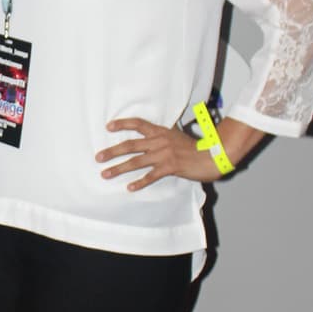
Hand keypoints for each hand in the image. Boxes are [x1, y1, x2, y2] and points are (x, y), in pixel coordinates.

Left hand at [97, 115, 261, 190]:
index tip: (108, 126)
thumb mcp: (178, 137)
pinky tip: (129, 188)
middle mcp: (160, 141)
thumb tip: (153, 139)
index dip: (123, 124)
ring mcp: (164, 154)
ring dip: (119, 168)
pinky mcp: (170, 167)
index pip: (139, 124)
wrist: (214, 155)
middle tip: (98, 157)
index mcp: (162, 132)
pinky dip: (139, 182)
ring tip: (105, 174)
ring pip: (136, 161)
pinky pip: (151, 175)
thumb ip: (165, 138)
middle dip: (112, 151)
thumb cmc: (198, 148)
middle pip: (130, 145)